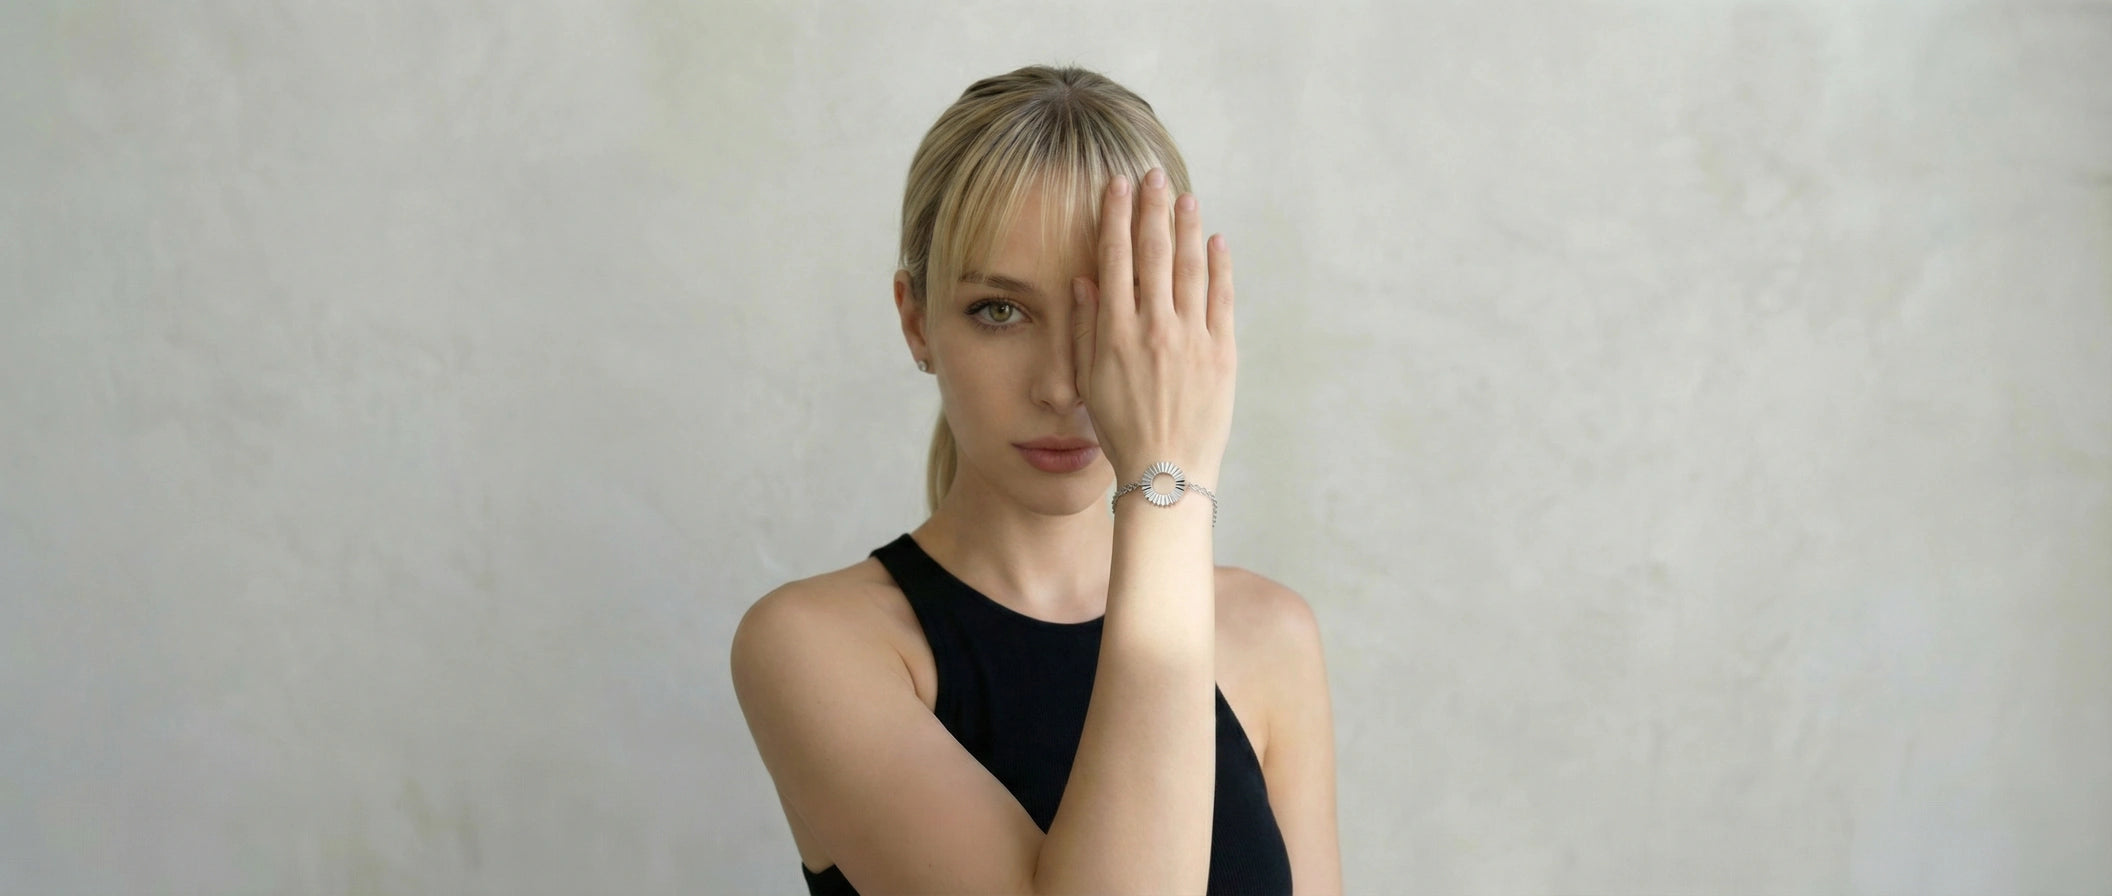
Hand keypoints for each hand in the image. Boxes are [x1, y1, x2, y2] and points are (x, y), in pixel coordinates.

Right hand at [1070, 166, 1236, 488]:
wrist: (1168, 472)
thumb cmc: (1122, 430)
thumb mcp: (1090, 380)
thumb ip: (1085, 327)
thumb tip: (1085, 279)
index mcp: (1115, 333)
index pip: (1115, 259)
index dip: (1115, 217)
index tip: (1117, 187)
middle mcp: (1154, 327)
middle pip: (1154, 253)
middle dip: (1152, 209)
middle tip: (1153, 175)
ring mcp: (1192, 338)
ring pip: (1191, 267)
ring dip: (1187, 228)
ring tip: (1184, 198)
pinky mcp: (1223, 353)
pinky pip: (1221, 298)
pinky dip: (1219, 266)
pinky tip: (1216, 241)